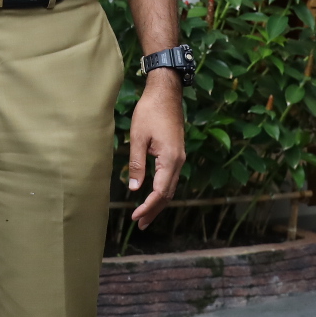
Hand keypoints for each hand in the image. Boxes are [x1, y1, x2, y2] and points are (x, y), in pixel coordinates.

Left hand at [125, 70, 185, 227]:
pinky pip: (171, 177)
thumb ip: (137, 163)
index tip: (136, 217)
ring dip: (159, 202)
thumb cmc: (150, 111)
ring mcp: (180, 156)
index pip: (161, 192)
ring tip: (145, 215)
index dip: (148, 207)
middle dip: (154, 210)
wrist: (166, 91)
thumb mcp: (138, 137)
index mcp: (170, 159)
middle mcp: (179, 161)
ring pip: (171, 186)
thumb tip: (135, 188)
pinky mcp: (177, 151)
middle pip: (168, 194)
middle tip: (140, 225)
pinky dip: (162, 190)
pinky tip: (153, 193)